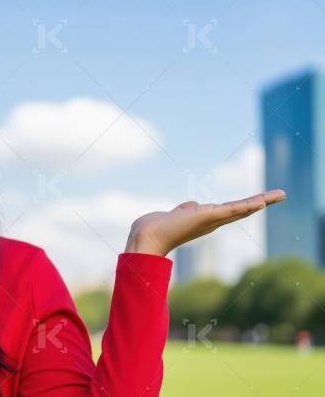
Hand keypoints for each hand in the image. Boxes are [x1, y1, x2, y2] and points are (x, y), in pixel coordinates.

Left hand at [124, 189, 286, 256]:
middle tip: (282, 194)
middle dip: (262, 201)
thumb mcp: (176, 214)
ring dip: (262, 200)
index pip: (230, 210)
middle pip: (242, 209)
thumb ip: (187, 209)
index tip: (262, 200)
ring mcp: (212, 220)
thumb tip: (194, 205)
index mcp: (206, 220)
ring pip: (242, 208)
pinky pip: (232, 210)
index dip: (246, 205)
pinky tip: (262, 202)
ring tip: (280, 194)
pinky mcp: (208, 216)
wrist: (148, 236)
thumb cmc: (157, 227)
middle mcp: (212, 222)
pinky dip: (247, 205)